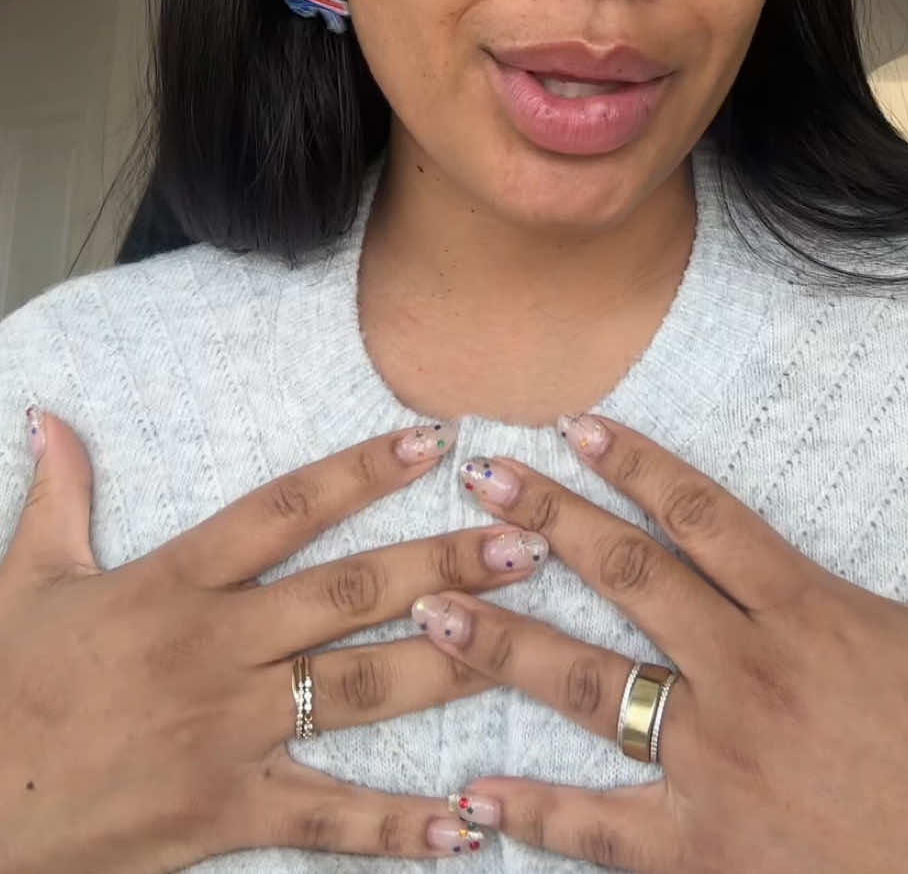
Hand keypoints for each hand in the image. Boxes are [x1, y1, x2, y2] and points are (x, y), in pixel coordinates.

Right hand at [0, 409, 550, 871]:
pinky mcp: (228, 810)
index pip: (285, 511)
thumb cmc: (5, 687)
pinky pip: (329, 817)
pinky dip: (400, 826)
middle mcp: (216, 649)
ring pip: (359, 689)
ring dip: (448, 664)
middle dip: (441, 562)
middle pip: (348, 593)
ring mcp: (228, 732)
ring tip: (522, 639)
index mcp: (174, 583)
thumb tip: (50, 414)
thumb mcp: (25, 578)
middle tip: (523, 539)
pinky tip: (468, 822)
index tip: (431, 440)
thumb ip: (58, 494)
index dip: (361, 472)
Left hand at [408, 414, 907, 873]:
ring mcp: (720, 765)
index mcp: (808, 611)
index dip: (636, 463)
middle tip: (480, 479)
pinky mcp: (707, 852)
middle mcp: (749, 675)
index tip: (574, 424)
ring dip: (505, 647)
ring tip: (432, 610)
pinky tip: (473, 795)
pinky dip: (535, 812)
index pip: (703, 516)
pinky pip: (603, 830)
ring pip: (593, 690)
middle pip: (629, 579)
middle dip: (546, 520)